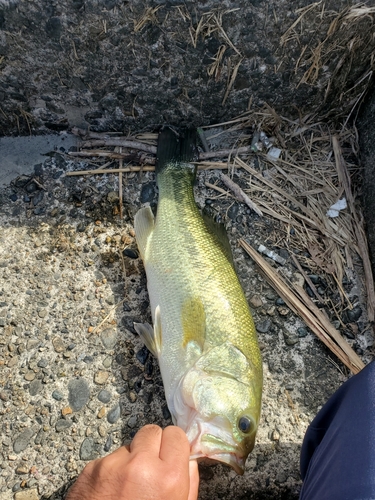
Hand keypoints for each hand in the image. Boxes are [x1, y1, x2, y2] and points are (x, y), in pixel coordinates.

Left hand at [66, 424, 199, 499]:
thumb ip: (188, 483)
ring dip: (130, 460)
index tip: (169, 457)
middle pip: (151, 432)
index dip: (173, 446)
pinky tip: (110, 492)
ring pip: (128, 446)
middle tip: (149, 468)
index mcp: (169, 478)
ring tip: (127, 487)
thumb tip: (189, 460)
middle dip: (151, 447)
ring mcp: (113, 465)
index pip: (176, 435)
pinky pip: (108, 460)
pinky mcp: (91, 469)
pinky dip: (110, 472)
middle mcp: (141, 465)